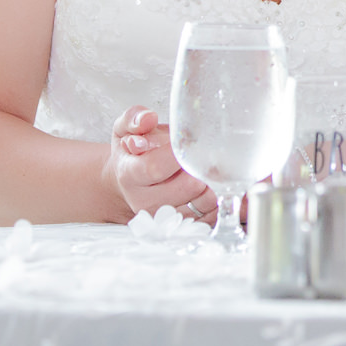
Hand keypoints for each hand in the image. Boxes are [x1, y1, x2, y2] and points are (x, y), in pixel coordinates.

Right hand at [106, 106, 214, 220]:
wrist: (127, 182)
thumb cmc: (131, 152)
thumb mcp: (124, 129)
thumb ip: (134, 119)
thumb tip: (148, 119)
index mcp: (130, 174)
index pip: (156, 166)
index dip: (179, 152)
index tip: (191, 139)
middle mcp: (146, 201)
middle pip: (188, 186)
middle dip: (203, 166)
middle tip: (206, 151)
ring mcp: (165, 217)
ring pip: (205, 202)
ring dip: (215, 182)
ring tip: (210, 165)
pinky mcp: (182, 226)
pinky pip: (213, 216)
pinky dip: (222, 199)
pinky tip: (217, 183)